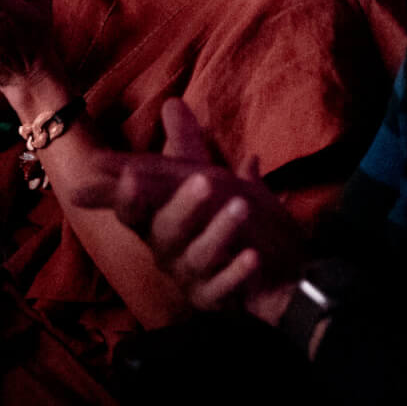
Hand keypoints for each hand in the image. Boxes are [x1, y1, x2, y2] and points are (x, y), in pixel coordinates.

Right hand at [67, 99, 303, 318]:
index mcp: (160, 222)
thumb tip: (172, 103)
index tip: (130, 176)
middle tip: (207, 181)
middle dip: (183, 205)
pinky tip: (251, 257)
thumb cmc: (236, 221)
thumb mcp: (213, 179)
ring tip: (242, 208)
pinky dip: (236, 273)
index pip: (133, 210)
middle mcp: (170, 252)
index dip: (126, 196)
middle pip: (164, 231)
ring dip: (219, 231)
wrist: (281, 268)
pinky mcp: (220, 302)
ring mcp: (193, 279)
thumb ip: (188, 148)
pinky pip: (223, 291)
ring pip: (197, 258)